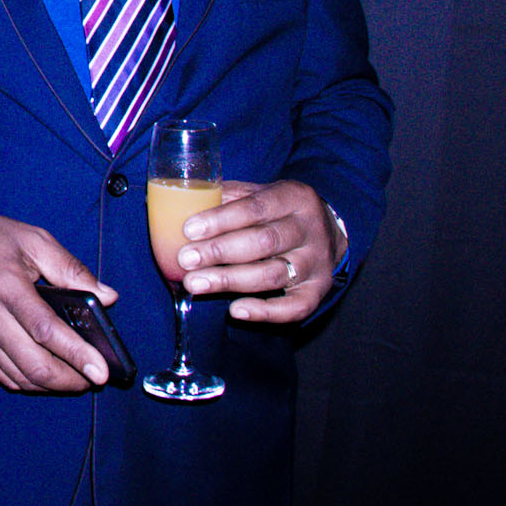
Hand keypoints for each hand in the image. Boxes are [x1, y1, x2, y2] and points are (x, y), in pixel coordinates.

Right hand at [0, 209, 118, 392]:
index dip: (76, 353)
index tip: (101, 369)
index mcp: (7, 285)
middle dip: (70, 379)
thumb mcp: (35, 240)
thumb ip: (72, 269)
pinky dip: (31, 383)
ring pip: (21, 377)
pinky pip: (5, 376)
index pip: (45, 330)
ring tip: (78, 377)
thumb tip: (106, 297)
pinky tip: (48, 375)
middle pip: (34, 364)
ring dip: (53, 385)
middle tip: (95, 377)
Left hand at [175, 179, 346, 322]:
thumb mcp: (257, 193)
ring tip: (195, 284)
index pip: (255, 207)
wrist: (326, 230)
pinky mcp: (318, 291)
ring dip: (230, 281)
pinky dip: (265, 312)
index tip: (189, 230)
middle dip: (220, 252)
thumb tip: (179, 203)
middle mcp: (309, 230)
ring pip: (273, 274)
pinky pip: (295, 307)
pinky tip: (236, 310)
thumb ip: (226, 197)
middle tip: (185, 260)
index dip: (221, 220)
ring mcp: (316, 263)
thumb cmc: (276, 211)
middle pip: (263, 242)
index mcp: (293, 197)